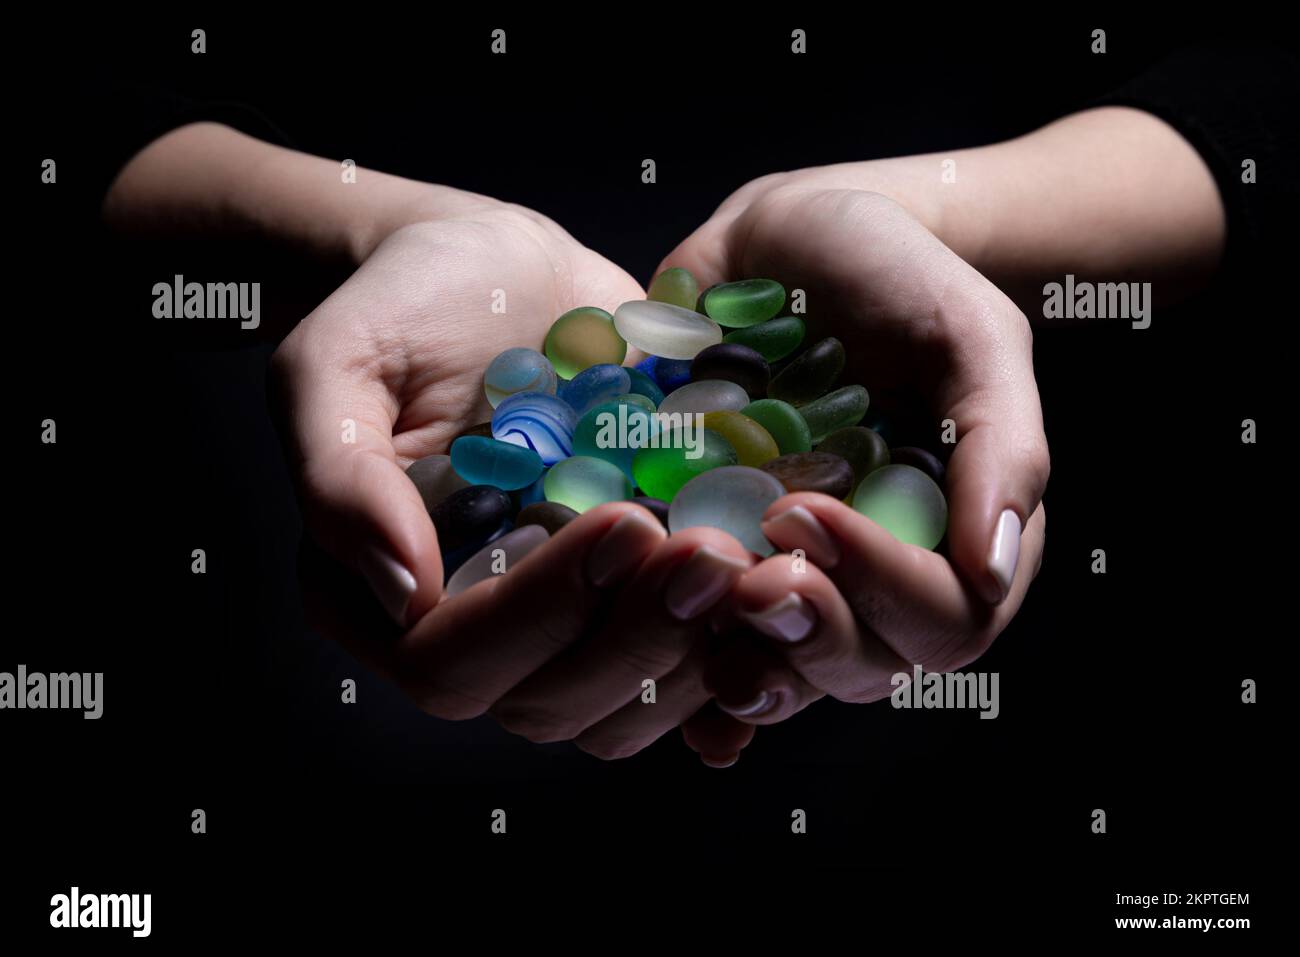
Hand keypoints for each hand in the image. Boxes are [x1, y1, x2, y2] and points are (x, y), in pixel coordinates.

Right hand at [271, 194, 754, 758]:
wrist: (496, 272)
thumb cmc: (403, 307)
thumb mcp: (334, 364)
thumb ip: (340, 478)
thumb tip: (400, 591)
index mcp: (382, 595)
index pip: (450, 662)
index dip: (538, 613)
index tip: (618, 522)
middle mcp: (474, 628)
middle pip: (550, 703)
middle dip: (635, 636)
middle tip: (710, 549)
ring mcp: (561, 620)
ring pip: (625, 708)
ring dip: (695, 652)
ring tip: (750, 558)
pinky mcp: (629, 595)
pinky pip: (683, 670)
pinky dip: (735, 658)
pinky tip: (779, 611)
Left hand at [660, 183, 1048, 736]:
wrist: (789, 241)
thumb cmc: (896, 279)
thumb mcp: (969, 335)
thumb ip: (1001, 444)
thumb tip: (994, 570)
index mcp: (956, 536)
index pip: (945, 618)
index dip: (883, 588)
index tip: (807, 513)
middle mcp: (876, 575)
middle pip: (861, 666)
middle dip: (807, 631)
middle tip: (747, 574)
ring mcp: (794, 574)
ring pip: (783, 670)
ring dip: (741, 661)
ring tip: (685, 606)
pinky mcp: (719, 560)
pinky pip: (707, 642)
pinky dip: (685, 671)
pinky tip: (658, 682)